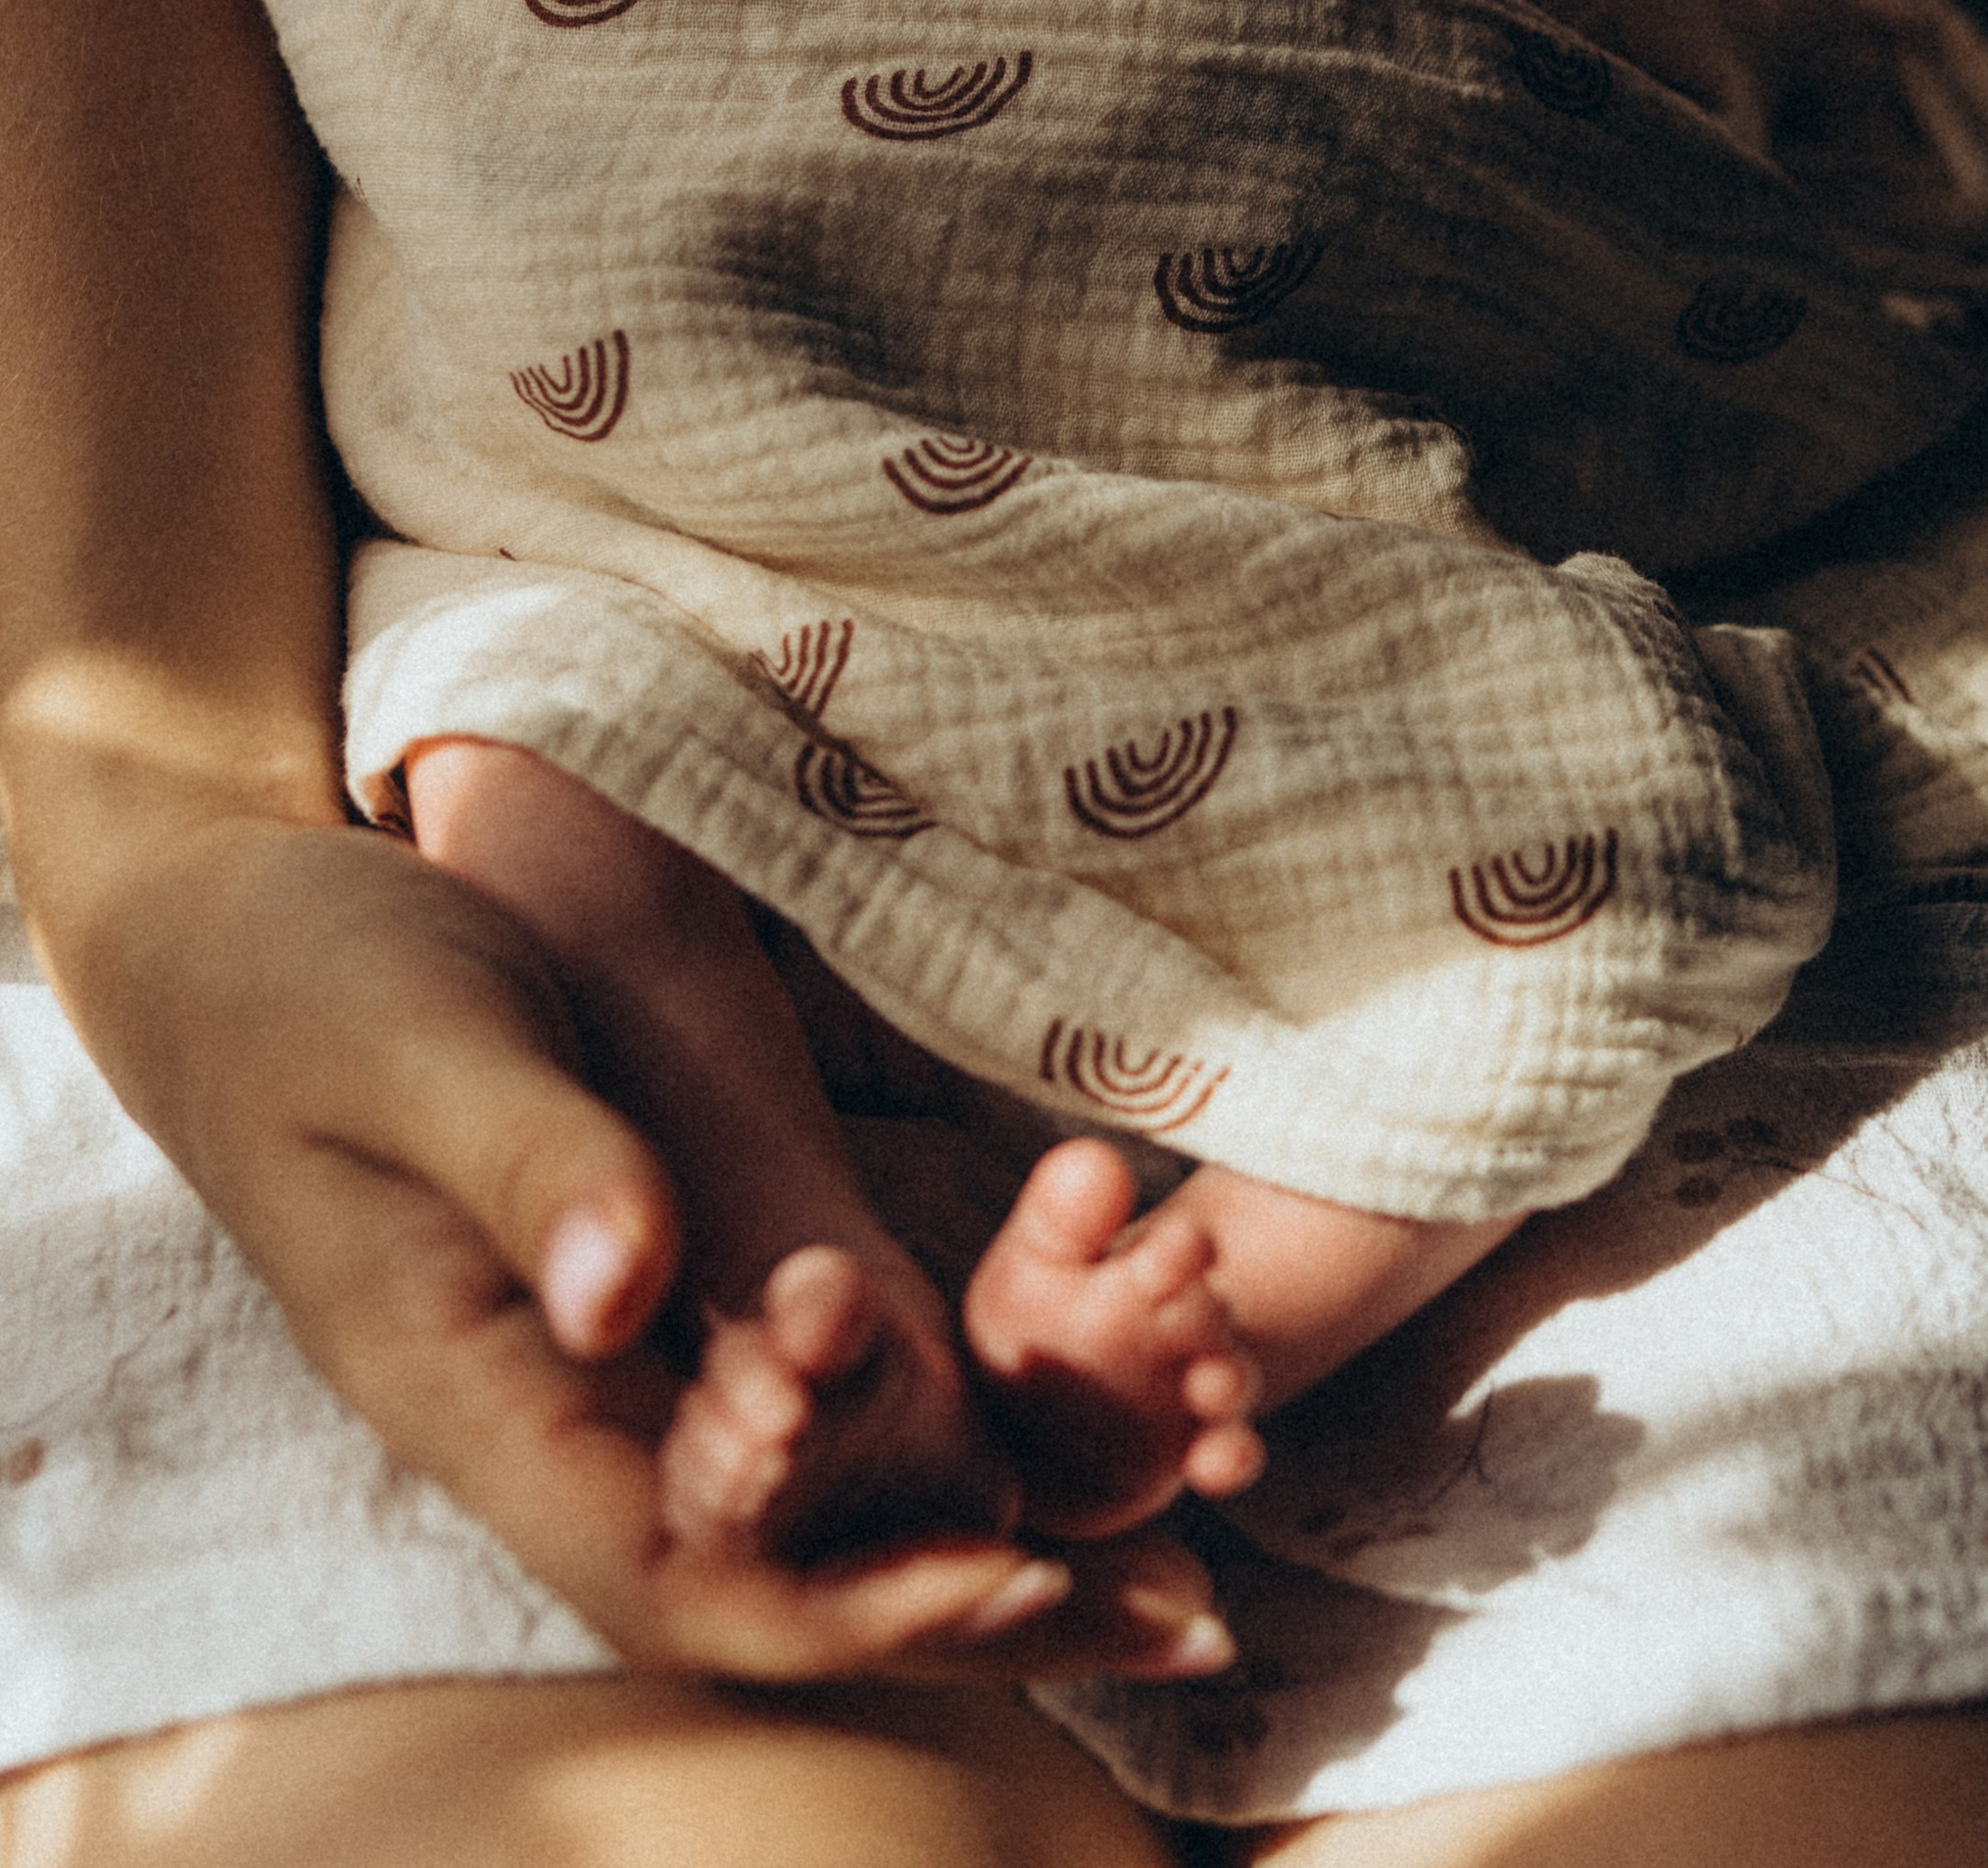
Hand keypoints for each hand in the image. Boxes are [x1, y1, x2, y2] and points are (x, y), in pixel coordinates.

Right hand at [108, 812, 1232, 1685]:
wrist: (238, 935)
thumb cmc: (321, 973)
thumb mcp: (424, 1034)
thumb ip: (531, 1159)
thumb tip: (635, 1293)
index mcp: (475, 1386)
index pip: (676, 1568)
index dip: (850, 1600)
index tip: (1023, 1575)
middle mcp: (541, 1415)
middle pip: (763, 1584)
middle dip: (962, 1618)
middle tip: (1182, 1613)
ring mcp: (586, 1368)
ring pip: (789, 1515)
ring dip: (963, 1539)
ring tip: (1175, 1542)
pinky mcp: (629, 1302)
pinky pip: (778, 1414)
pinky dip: (910, 1432)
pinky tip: (1043, 1415)